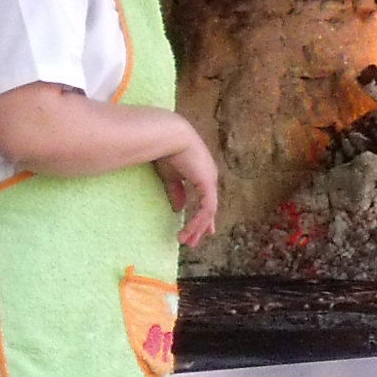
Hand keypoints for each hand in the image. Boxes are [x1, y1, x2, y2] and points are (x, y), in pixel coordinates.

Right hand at [155, 128, 219, 247]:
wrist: (169, 135)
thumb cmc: (166, 150)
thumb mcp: (170, 176)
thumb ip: (176, 191)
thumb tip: (179, 208)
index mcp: (202, 174)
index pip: (206, 199)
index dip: (203, 215)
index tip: (203, 230)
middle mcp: (209, 177)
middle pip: (209, 207)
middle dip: (202, 226)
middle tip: (193, 241)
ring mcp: (210, 180)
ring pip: (208, 211)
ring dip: (198, 227)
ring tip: (187, 241)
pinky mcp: (207, 183)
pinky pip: (206, 208)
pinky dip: (198, 221)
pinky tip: (190, 230)